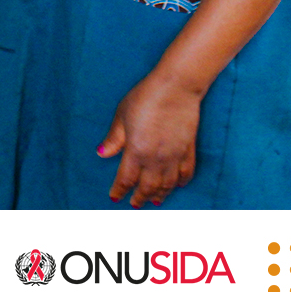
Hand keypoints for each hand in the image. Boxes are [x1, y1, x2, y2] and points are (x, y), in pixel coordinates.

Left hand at [98, 70, 201, 207]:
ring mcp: (174, 156)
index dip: (119, 190)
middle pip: (147, 187)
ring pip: (167, 185)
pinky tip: (177, 185)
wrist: (176, 88)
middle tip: (134, 204)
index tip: (114, 197)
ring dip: (159, 195)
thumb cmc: (145, 97)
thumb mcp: (122, 115)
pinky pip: (185, 174)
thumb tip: (102, 154)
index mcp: (136, 151)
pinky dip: (180, 183)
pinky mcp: (188, 150)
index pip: (126, 179)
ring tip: (154, 201)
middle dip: (139, 197)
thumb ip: (114, 138)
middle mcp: (155, 159)